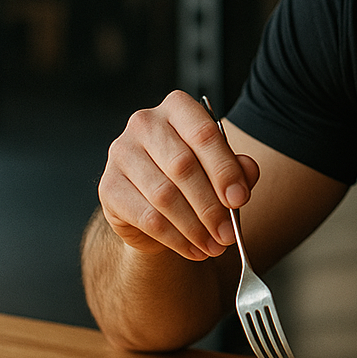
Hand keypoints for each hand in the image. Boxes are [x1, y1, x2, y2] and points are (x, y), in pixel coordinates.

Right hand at [97, 90, 259, 260]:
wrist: (155, 201)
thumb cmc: (194, 176)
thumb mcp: (220, 168)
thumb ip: (238, 168)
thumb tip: (247, 174)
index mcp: (178, 108)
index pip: (204, 134)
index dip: (225, 169)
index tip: (240, 199)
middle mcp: (145, 123)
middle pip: (183, 166)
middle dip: (211, 206)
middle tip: (229, 234)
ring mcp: (121, 153)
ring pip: (164, 195)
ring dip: (195, 227)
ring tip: (214, 246)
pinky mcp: (108, 186)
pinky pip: (146, 217)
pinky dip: (175, 238)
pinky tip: (193, 249)